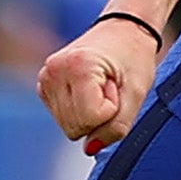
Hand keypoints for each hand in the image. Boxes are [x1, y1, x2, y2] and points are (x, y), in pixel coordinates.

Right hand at [38, 14, 161, 152]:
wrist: (123, 29)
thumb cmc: (134, 57)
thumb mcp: (136, 94)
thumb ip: (117, 126)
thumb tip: (89, 149)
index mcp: (77, 66)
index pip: (90, 120)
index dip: (111, 110)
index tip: (116, 87)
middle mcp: (54, 70)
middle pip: (75, 128)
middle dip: (99, 116)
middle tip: (110, 87)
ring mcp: (45, 77)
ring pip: (67, 127)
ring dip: (89, 114)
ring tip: (100, 87)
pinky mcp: (44, 85)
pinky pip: (62, 118)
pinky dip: (79, 111)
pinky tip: (88, 89)